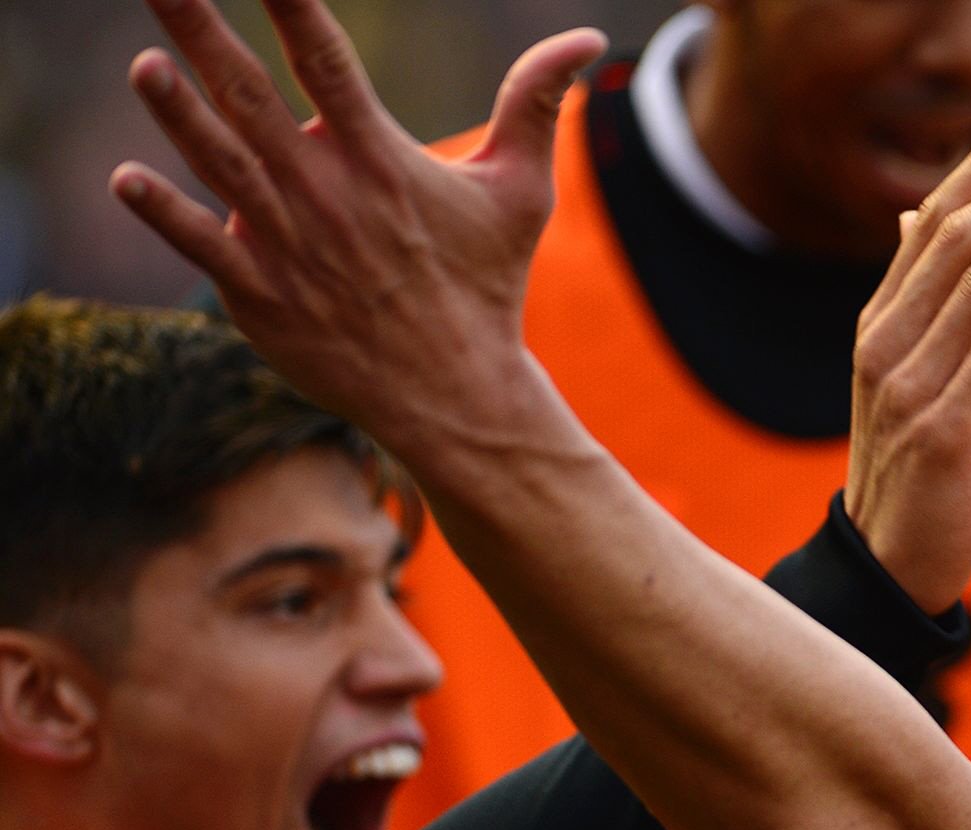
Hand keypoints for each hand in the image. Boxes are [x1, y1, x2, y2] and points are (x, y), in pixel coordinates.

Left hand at [111, 0, 603, 461]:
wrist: (457, 397)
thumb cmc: (486, 287)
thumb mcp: (521, 191)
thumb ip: (536, 105)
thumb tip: (592, 39)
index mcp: (384, 161)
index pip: (329, 64)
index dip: (294, 7)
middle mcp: (330, 196)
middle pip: (253, 96)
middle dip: (201, 31)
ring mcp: (291, 247)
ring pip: (222, 164)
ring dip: (177, 113)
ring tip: (145, 63)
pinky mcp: (263, 297)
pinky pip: (205, 247)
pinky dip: (165, 214)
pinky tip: (126, 177)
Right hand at [846, 116, 970, 613]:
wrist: (886, 565)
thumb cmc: (908, 469)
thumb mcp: (902, 373)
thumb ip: (914, 298)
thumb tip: (916, 218)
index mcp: (878, 325)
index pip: (928, 223)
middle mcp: (884, 344)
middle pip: (956, 240)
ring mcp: (908, 386)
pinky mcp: (942, 431)